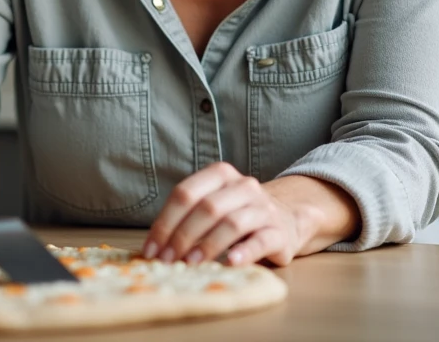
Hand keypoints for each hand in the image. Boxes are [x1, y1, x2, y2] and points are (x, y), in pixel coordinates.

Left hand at [142, 162, 303, 266]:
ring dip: (207, 245)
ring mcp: (263, 208)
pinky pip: (260, 241)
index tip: (151, 250)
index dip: (165, 222)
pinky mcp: (279, 232)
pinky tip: (230, 263)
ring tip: (191, 264)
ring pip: (232, 223)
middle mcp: (243, 186)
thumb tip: (155, 248)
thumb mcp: (213, 205)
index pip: (185, 194)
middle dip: (182, 236)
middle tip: (167, 261)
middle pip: (206, 208)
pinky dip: (243, 252)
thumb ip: (187, 218)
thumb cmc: (237, 214)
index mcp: (219, 175)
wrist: (287, 218)